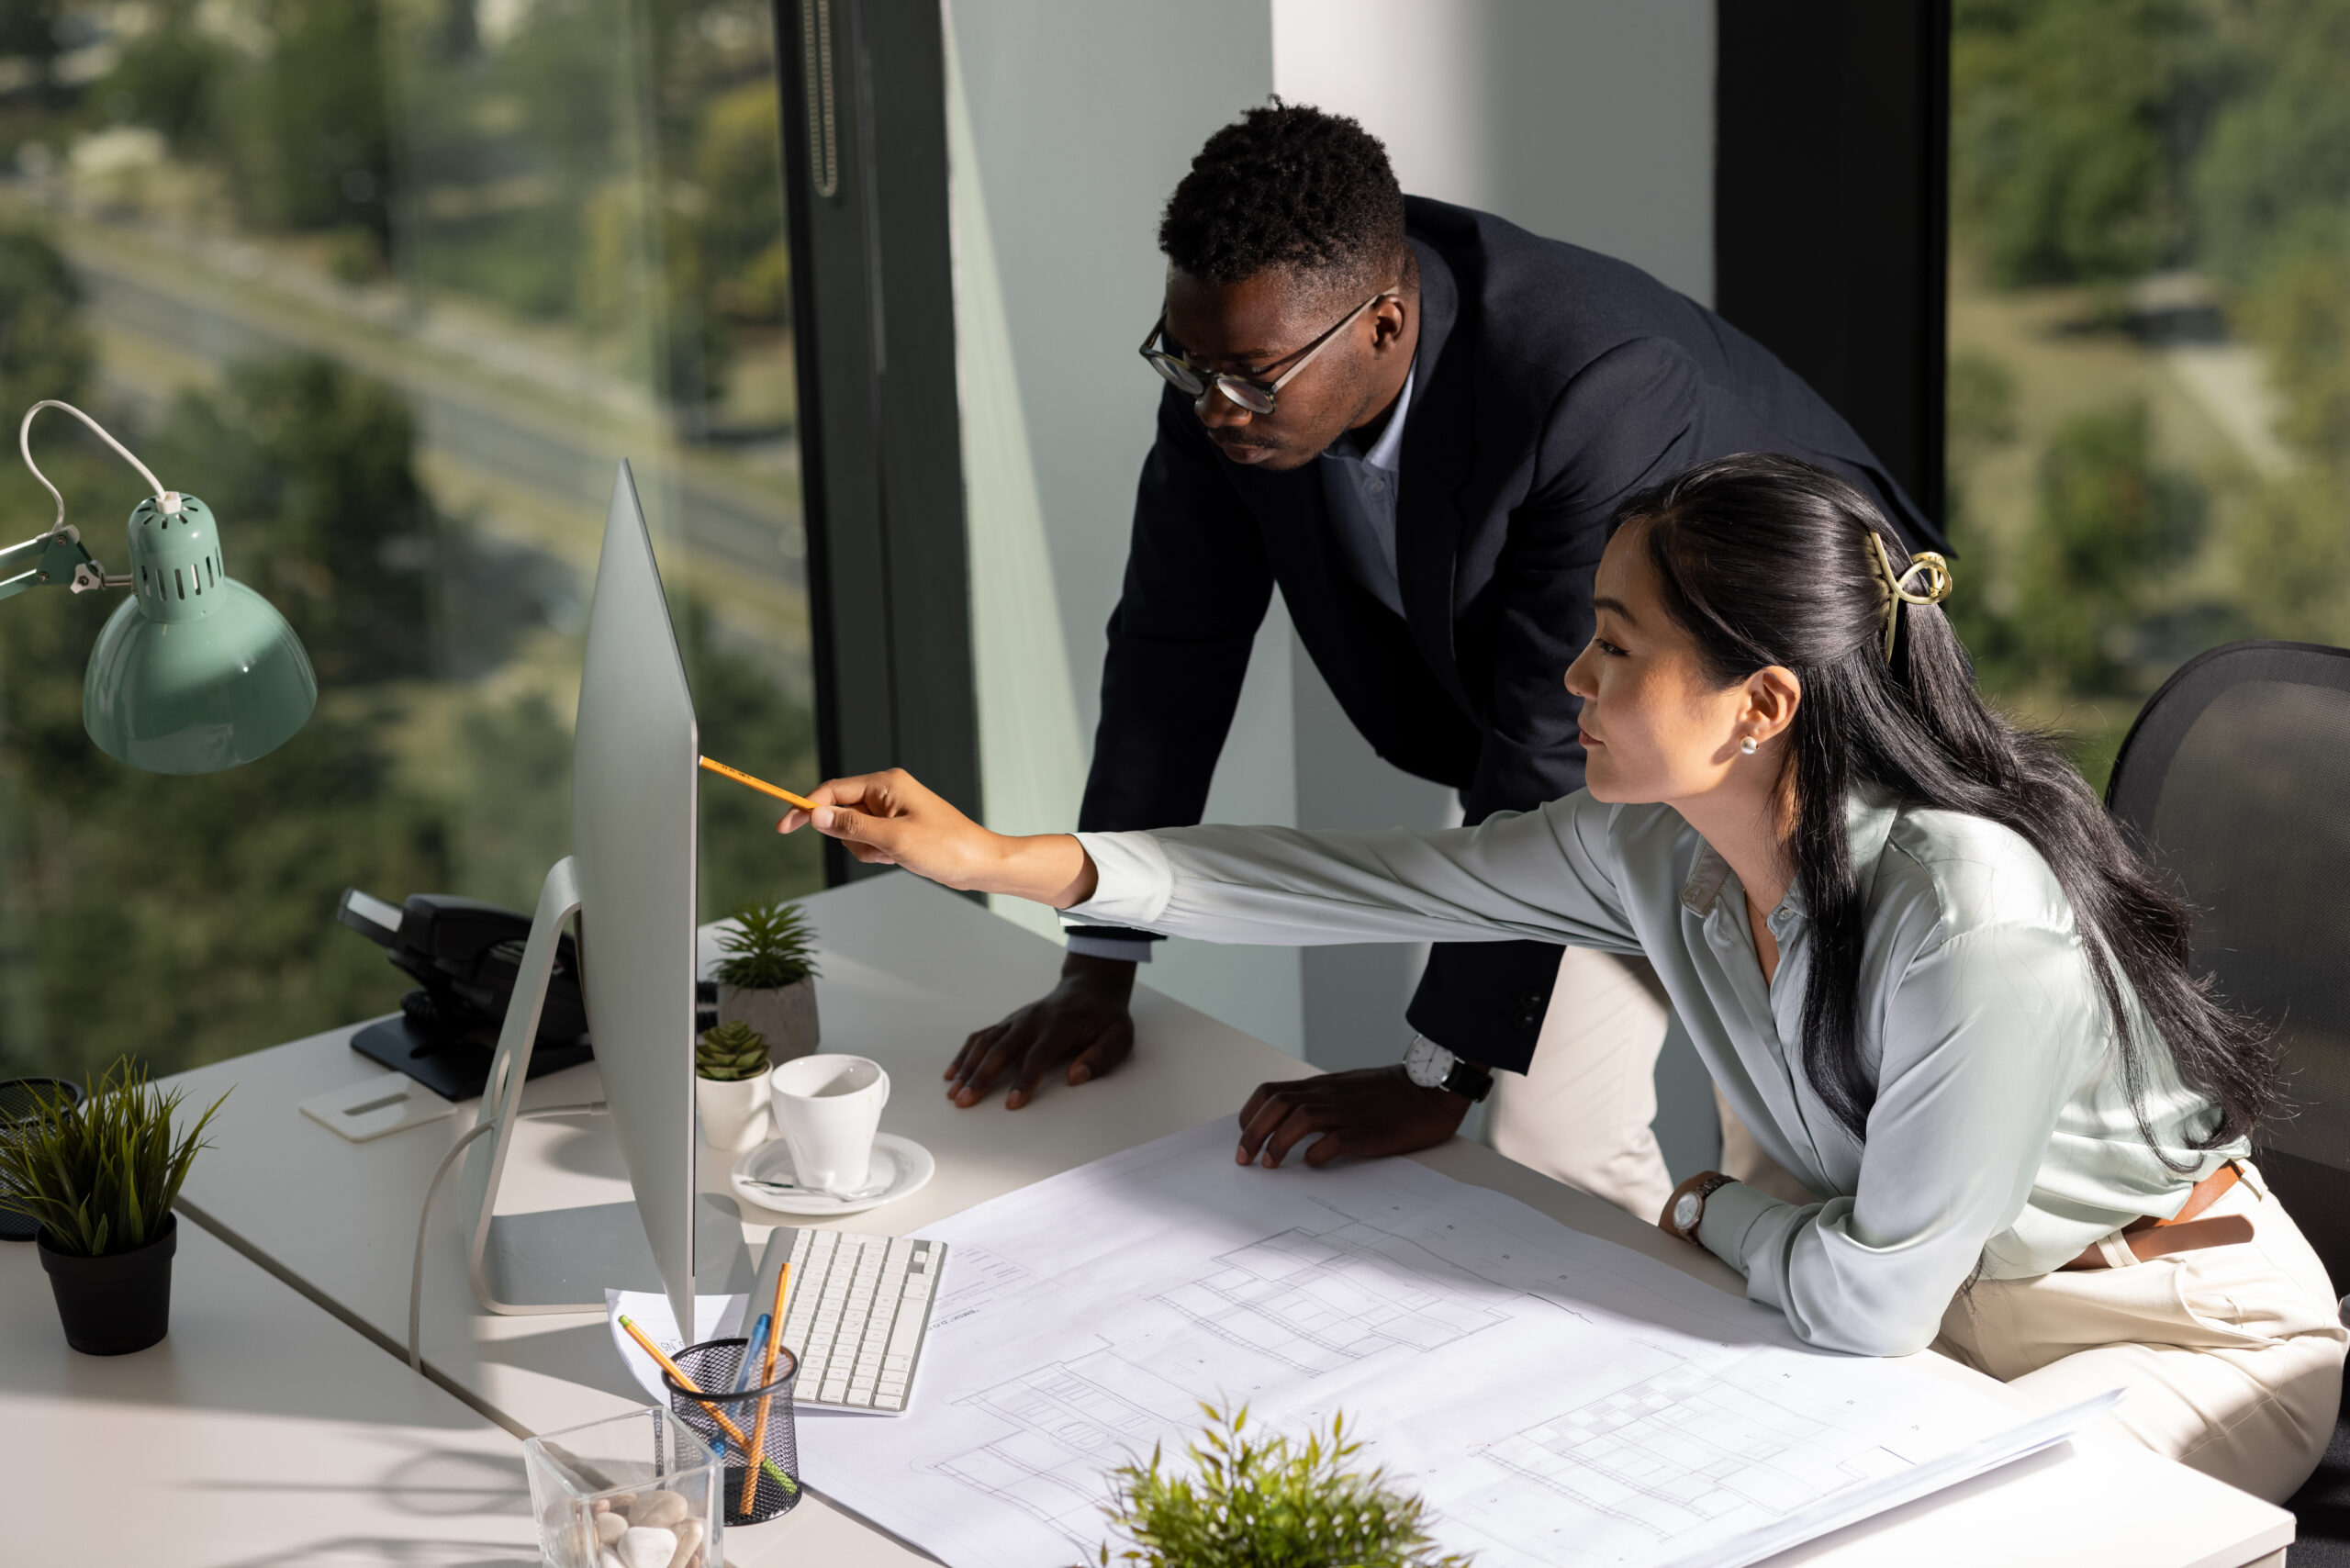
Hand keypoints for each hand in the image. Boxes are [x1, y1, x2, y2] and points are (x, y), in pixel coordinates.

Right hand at [778, 769, 1096, 905]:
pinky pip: (870, 840)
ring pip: (853, 830)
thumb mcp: (893, 840)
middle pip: (841, 811)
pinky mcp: (898, 827)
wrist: (981, 864)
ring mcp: (893, 809)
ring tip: (894, 855)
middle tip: (879, 849)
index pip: (833, 790)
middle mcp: (888, 791)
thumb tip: (815, 814)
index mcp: (886, 784)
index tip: (782, 827)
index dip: (805, 807)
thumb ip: (851, 826)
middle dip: (849, 836)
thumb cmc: (945, 848)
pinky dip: (877, 853)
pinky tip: (899, 858)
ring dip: (865, 848)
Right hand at [946, 953, 1136, 1109]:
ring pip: (986, 1042)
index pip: (1038, 1055)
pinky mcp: (1009, 1021)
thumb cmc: (1105, 1017)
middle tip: (964, 1101)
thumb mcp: (1119, 1036)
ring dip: (967, 1067)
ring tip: (953, 1093)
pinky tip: (951, 1073)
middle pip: (1002, 1049)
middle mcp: (1033, 1020)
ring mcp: (1017, 1019)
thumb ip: (1101, 1057)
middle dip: (981, 1076)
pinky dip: (964, 1053)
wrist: (1090, 987)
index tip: (1011, 1103)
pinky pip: (982, 1036)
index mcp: (1060, 1025)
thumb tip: (1076, 1077)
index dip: (1025, 1080)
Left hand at [1234, 1065, 1470, 1169]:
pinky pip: (1336, 1140)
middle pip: (1277, 1104)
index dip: (1250, 1114)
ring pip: (1300, 1117)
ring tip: (1270, 1164)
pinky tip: (1313, 1163)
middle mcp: (1329, 1096)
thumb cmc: (1389, 1094)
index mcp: (1321, 1087)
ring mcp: (1349, 1112)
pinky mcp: (1369, 1131)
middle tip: (1244, 1158)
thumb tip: (1288, 1127)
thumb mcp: (1346, 1090)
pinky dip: (1318, 1153)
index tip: (1244, 1137)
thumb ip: (1319, 1103)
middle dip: (1253, 1131)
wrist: (1430, 1090)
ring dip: (1278, 1142)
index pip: (1271, 1091)